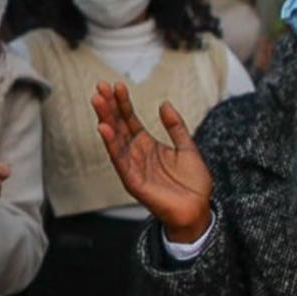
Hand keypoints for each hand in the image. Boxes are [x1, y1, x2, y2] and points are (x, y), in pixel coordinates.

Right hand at [92, 82, 212, 242]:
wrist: (198, 210)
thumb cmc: (192, 184)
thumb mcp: (187, 147)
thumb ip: (175, 126)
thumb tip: (165, 104)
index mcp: (147, 145)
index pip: (130, 119)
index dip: (123, 102)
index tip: (116, 85)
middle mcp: (136, 154)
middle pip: (118, 126)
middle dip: (109, 106)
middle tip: (100, 87)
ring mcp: (133, 167)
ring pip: (115, 140)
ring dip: (105, 119)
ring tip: (98, 101)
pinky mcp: (133, 181)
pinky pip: (119, 160)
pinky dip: (111, 144)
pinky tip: (104, 128)